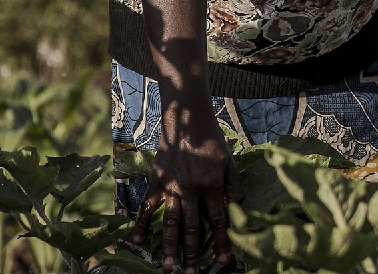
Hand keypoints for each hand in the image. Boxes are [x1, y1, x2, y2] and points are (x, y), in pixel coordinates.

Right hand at [135, 103, 242, 272]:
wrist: (187, 120)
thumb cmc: (212, 141)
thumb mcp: (230, 162)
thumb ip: (234, 187)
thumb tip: (238, 210)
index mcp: (212, 186)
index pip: (219, 220)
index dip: (222, 241)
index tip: (223, 260)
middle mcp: (191, 190)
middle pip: (192, 228)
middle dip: (193, 253)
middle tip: (192, 273)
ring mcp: (171, 187)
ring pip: (170, 223)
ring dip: (169, 247)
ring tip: (169, 267)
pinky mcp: (156, 182)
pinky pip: (147, 207)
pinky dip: (141, 224)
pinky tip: (138, 241)